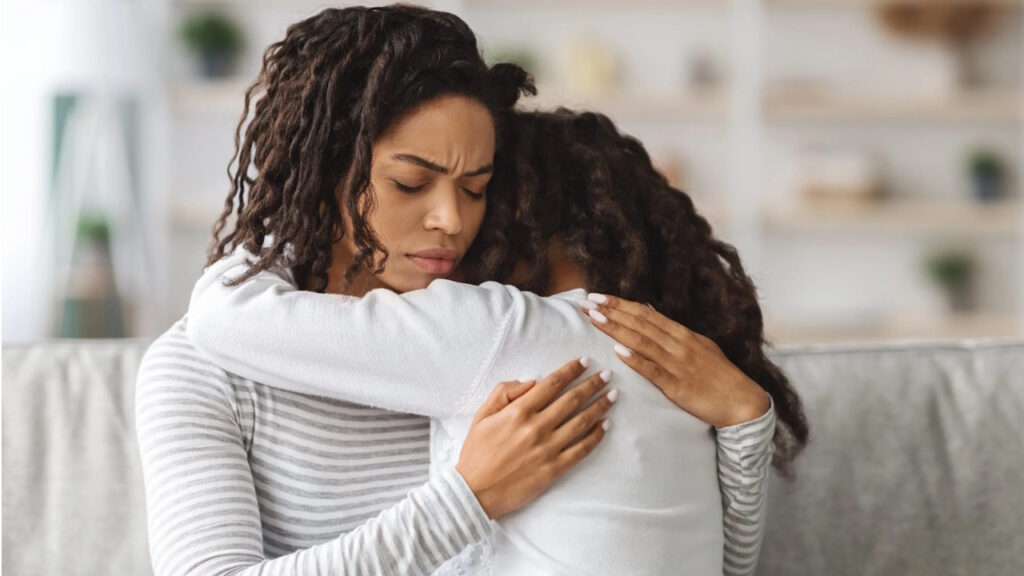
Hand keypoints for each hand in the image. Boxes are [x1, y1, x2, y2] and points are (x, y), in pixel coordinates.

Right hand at [456, 357, 615, 518]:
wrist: (475, 492)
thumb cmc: (476, 452)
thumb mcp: (482, 415)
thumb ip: (504, 392)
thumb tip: (532, 381)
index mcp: (518, 412)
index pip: (552, 384)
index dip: (571, 370)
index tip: (585, 362)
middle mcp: (536, 427)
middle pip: (572, 399)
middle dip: (592, 384)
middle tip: (606, 375)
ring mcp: (547, 449)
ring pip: (581, 422)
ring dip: (600, 406)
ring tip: (612, 396)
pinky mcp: (554, 469)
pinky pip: (581, 449)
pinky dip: (596, 436)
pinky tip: (605, 426)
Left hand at [580, 293, 769, 428]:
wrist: (741, 402)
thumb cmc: (719, 375)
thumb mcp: (699, 346)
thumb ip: (674, 333)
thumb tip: (651, 315)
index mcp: (682, 334)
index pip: (645, 314)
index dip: (620, 304)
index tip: (598, 296)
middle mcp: (678, 345)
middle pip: (639, 323)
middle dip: (611, 311)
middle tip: (587, 302)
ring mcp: (677, 364)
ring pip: (642, 342)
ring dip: (617, 329)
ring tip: (596, 319)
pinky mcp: (677, 386)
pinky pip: (653, 371)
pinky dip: (636, 360)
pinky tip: (618, 352)